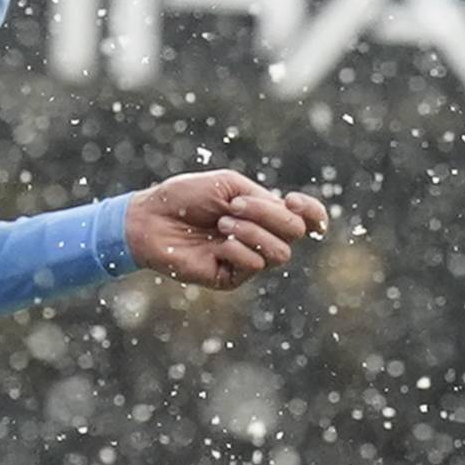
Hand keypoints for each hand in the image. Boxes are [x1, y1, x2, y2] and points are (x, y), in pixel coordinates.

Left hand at [126, 170, 328, 290]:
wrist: (151, 219)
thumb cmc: (185, 197)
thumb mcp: (228, 185)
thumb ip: (262, 199)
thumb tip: (288, 216)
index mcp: (263, 213)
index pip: (306, 219)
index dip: (313, 213)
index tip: (293, 201)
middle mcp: (260, 237)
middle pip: (295, 233)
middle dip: (269, 215)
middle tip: (233, 206)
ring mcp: (246, 260)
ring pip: (279, 253)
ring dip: (252, 232)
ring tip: (222, 223)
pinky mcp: (230, 279)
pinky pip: (254, 266)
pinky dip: (238, 250)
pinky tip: (218, 244)